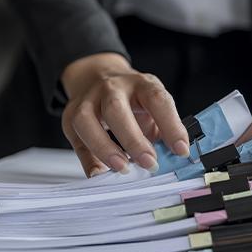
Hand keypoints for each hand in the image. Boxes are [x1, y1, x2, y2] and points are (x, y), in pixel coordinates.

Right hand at [60, 53, 189, 176]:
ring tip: (122, 168)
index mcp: (141, 84)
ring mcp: (87, 100)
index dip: (171, 126)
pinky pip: (76, 140)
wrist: (99, 77)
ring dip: (104, 148)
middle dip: (133, 140)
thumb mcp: (154, 106)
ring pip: (86, 121)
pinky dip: (88, 160)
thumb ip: (163, 130)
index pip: (157, 100)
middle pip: (116, 109)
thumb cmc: (133, 99)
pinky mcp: (70, 116)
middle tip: (149, 163)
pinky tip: (100, 173)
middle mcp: (112, 88)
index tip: (181, 150)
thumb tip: (174, 158)